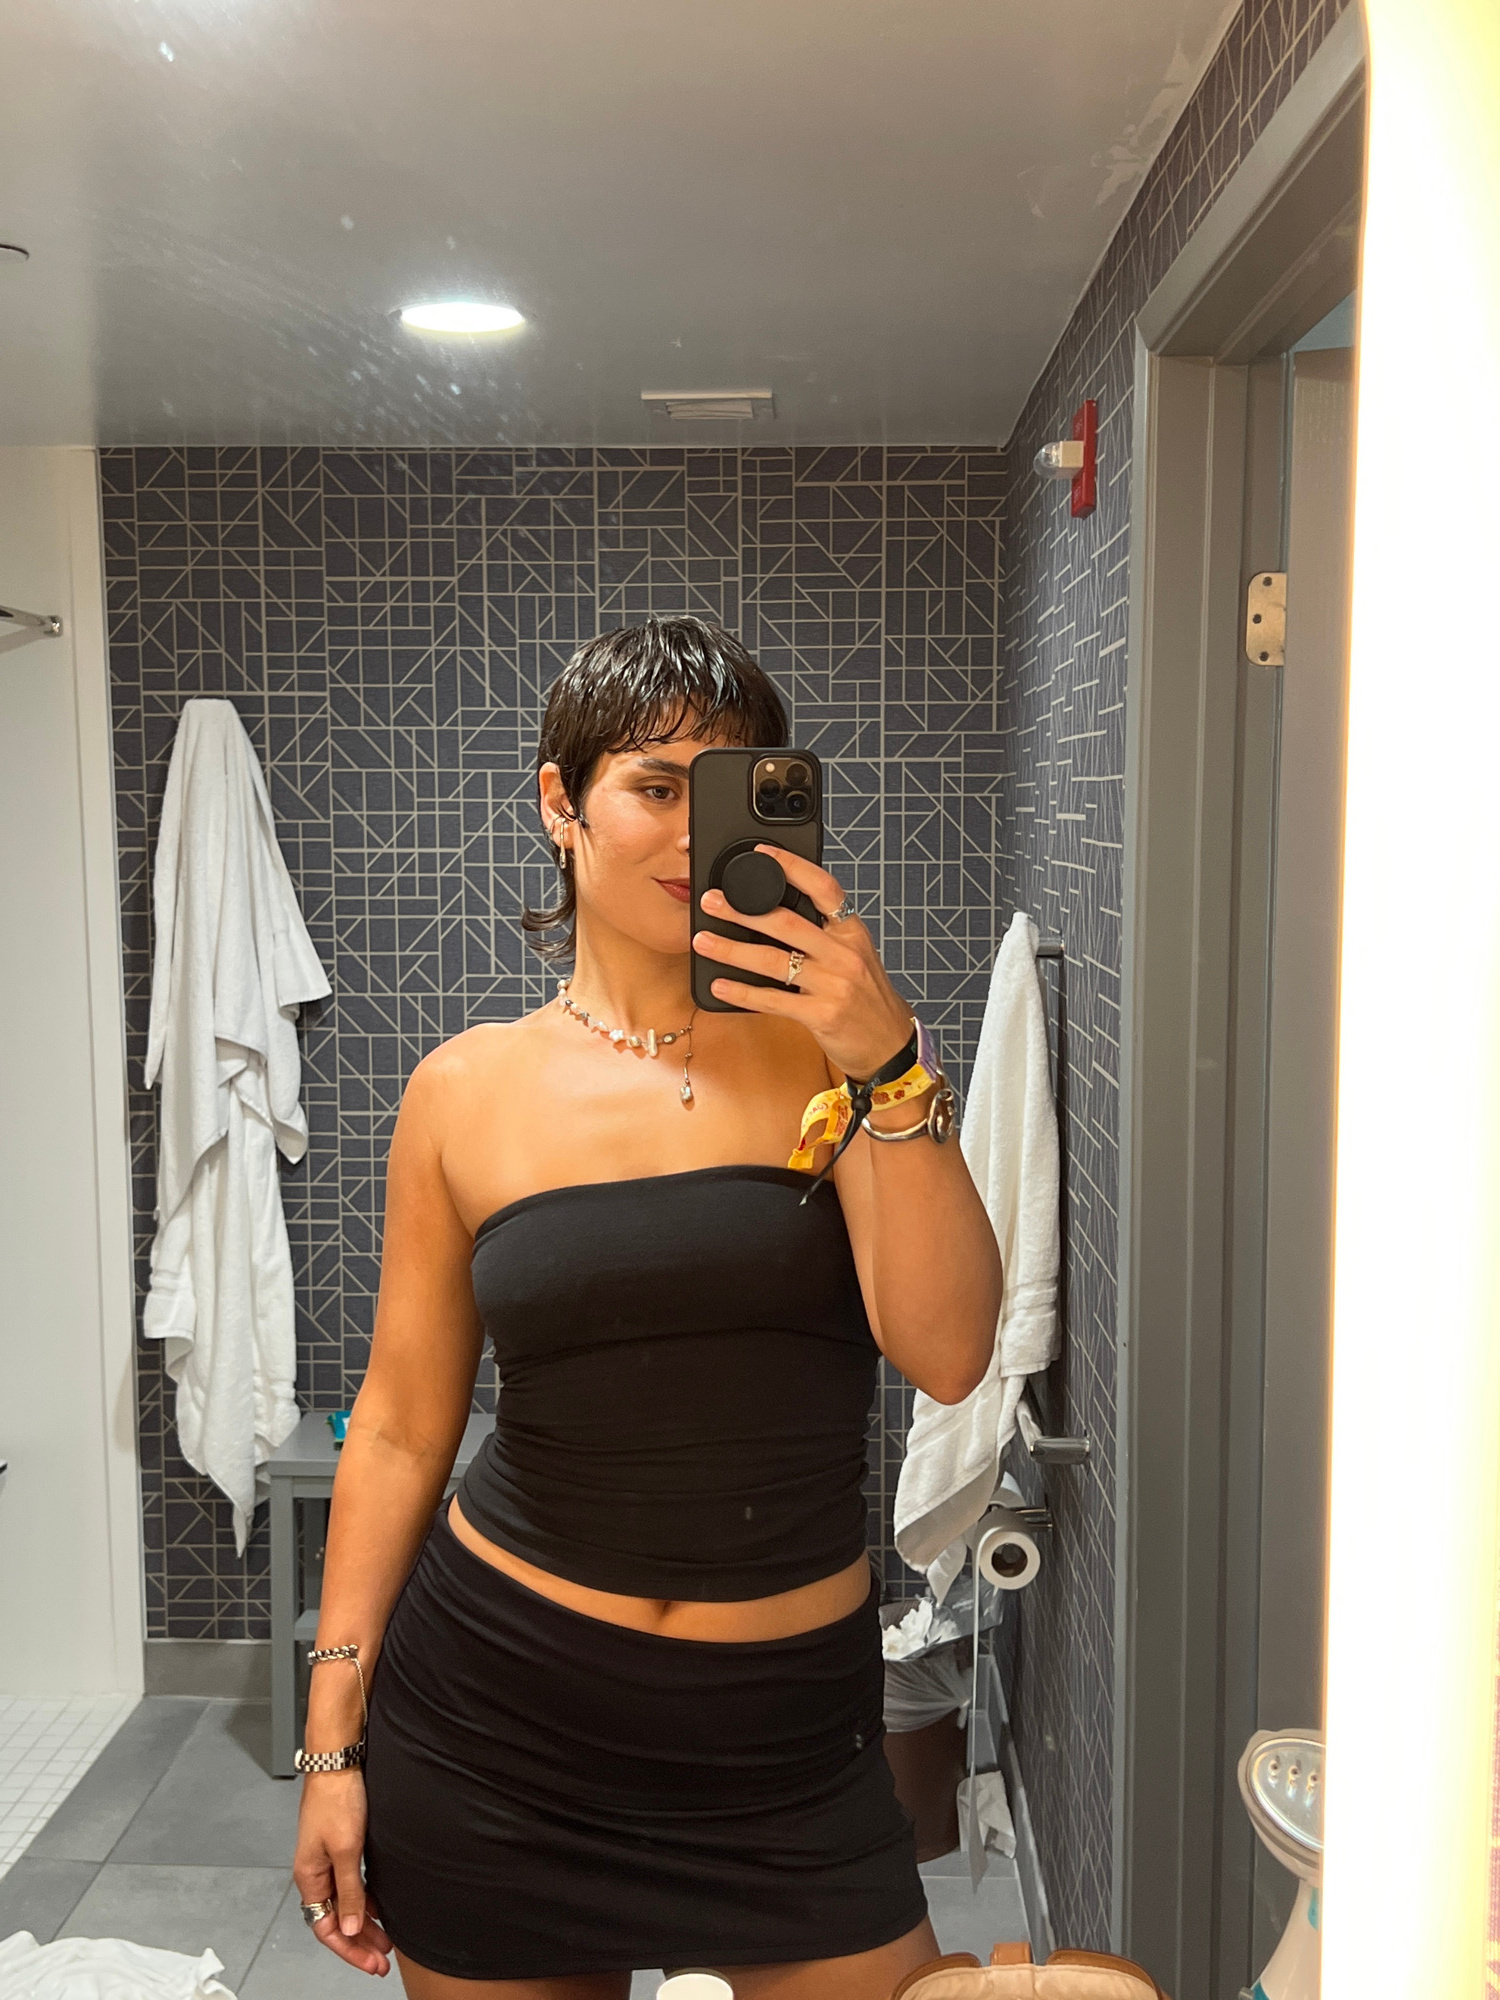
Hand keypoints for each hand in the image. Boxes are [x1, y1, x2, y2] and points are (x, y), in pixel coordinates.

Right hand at [293, 1771, 392, 1975]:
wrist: (338, 1762)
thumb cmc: (336, 1799)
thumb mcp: (347, 1850)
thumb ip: (350, 1891)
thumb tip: (350, 1929)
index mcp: (310, 1878)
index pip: (326, 1929)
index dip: (350, 1950)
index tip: (373, 1963)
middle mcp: (316, 1873)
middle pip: (336, 1920)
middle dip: (360, 1943)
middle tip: (384, 1960)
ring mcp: (327, 1860)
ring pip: (346, 1904)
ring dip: (365, 1923)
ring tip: (387, 1940)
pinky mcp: (340, 1847)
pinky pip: (351, 1885)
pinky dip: (366, 1900)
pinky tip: (381, 1908)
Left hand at [693, 845, 914, 1079]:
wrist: (890, 1045)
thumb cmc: (867, 999)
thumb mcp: (855, 957)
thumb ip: (825, 935)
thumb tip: (777, 912)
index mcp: (852, 933)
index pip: (824, 888)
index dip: (793, 867)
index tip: (762, 852)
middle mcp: (844, 954)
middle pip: (787, 922)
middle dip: (742, 910)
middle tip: (710, 901)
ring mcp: (834, 985)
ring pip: (773, 960)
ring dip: (732, 949)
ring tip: (703, 941)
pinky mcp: (821, 1015)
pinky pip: (773, 1000)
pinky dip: (742, 992)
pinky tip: (719, 985)